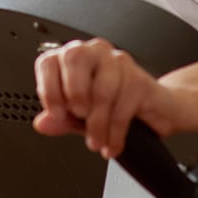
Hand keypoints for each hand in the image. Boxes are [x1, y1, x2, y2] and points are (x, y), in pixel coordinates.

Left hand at [32, 38, 176, 158]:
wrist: (154, 109)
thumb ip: (60, 119)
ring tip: (97, 141)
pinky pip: (123, 106)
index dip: (49, 89)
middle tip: (80, 117)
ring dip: (98, 124)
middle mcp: (94, 53)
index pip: (49, 62)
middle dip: (75, 93)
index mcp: (72, 59)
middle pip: (76, 59)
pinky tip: (112, 144)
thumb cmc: (112, 108)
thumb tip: (42, 123)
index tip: (56, 114)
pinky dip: (115, 132)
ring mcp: (118, 62)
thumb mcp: (79, 118)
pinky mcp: (139, 79)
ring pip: (102, 89)